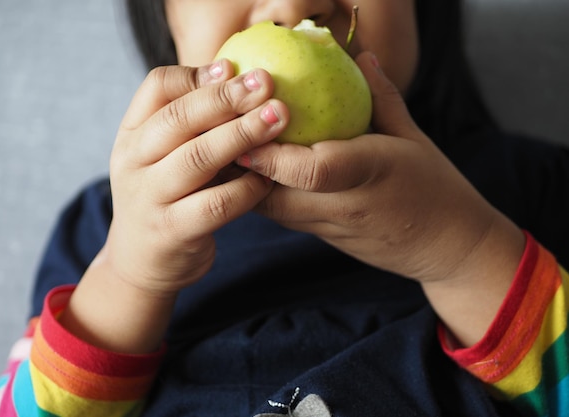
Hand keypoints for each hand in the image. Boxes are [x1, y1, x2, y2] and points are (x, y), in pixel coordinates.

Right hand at [60, 61, 288, 352]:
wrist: (140, 262)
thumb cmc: (165, 197)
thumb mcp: (161, 156)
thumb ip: (188, 123)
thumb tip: (237, 77)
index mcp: (132, 135)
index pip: (156, 88)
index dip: (197, 75)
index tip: (234, 67)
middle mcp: (133, 163)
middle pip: (178, 118)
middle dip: (227, 98)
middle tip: (267, 84)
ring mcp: (149, 198)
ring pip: (198, 158)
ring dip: (242, 135)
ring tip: (278, 118)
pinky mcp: (172, 231)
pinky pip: (217, 204)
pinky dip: (247, 188)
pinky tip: (269, 179)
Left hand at [238, 52, 524, 345]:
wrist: (446, 248)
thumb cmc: (435, 186)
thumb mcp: (413, 137)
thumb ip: (381, 98)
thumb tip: (360, 57)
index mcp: (370, 174)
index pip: (312, 170)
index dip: (271, 156)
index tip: (242, 130)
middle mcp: (343, 206)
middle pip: (274, 196)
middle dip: (238, 169)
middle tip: (214, 134)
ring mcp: (330, 228)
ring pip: (269, 210)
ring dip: (242, 182)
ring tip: (219, 148)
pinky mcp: (321, 239)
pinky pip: (280, 215)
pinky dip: (258, 193)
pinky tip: (244, 169)